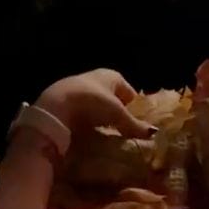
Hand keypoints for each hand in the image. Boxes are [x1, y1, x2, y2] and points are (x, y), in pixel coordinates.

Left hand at [35, 69, 157, 138]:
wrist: (56, 105)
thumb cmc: (93, 103)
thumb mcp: (117, 114)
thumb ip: (133, 124)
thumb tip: (152, 133)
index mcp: (111, 75)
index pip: (127, 90)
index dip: (132, 105)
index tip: (134, 119)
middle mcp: (94, 77)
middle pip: (110, 96)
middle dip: (114, 110)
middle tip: (119, 128)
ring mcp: (76, 87)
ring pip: (93, 102)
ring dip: (98, 115)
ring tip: (102, 133)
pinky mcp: (61, 99)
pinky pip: (78, 109)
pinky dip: (83, 119)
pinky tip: (84, 131)